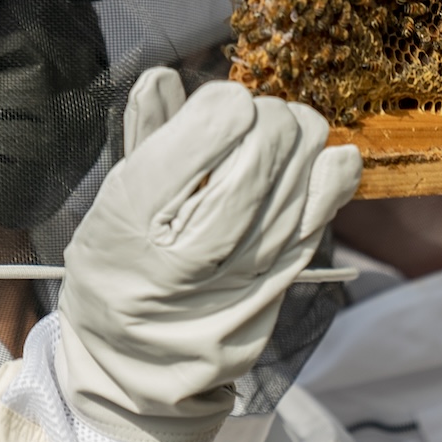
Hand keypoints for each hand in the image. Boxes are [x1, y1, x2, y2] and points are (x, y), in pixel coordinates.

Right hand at [56, 68, 361, 441]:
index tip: (217, 106)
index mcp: (138, 212)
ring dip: (298, 139)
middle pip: (267, 143)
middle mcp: (193, 244)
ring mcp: (244, 270)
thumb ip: (144, 134)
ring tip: (278, 140)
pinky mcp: (279, 284)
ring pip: (301, 172)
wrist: (136, 367)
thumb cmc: (118, 270)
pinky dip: (332, 180)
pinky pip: (320, 217)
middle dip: (266, 115)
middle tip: (250, 121)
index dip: (224, 102)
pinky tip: (330, 159)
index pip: (214, 125)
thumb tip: (163, 75)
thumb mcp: (110, 200)